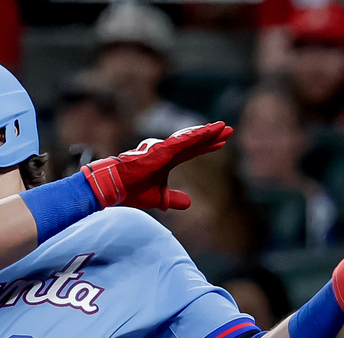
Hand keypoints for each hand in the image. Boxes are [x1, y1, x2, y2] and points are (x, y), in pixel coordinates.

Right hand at [81, 122, 232, 210]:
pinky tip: (206, 133)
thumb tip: (189, 204)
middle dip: (212, 136)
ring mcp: (163, 150)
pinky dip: (194, 137)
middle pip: (194, 142)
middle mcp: (166, 152)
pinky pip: (180, 143)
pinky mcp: (159, 151)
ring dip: (207, 133)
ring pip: (189, 139)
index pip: (192, 152)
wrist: (114, 188)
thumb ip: (173, 199)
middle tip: (228, 129)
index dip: (207, 147)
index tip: (222, 143)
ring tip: (222, 128)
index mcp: (167, 160)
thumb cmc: (132, 191)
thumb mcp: (158, 198)